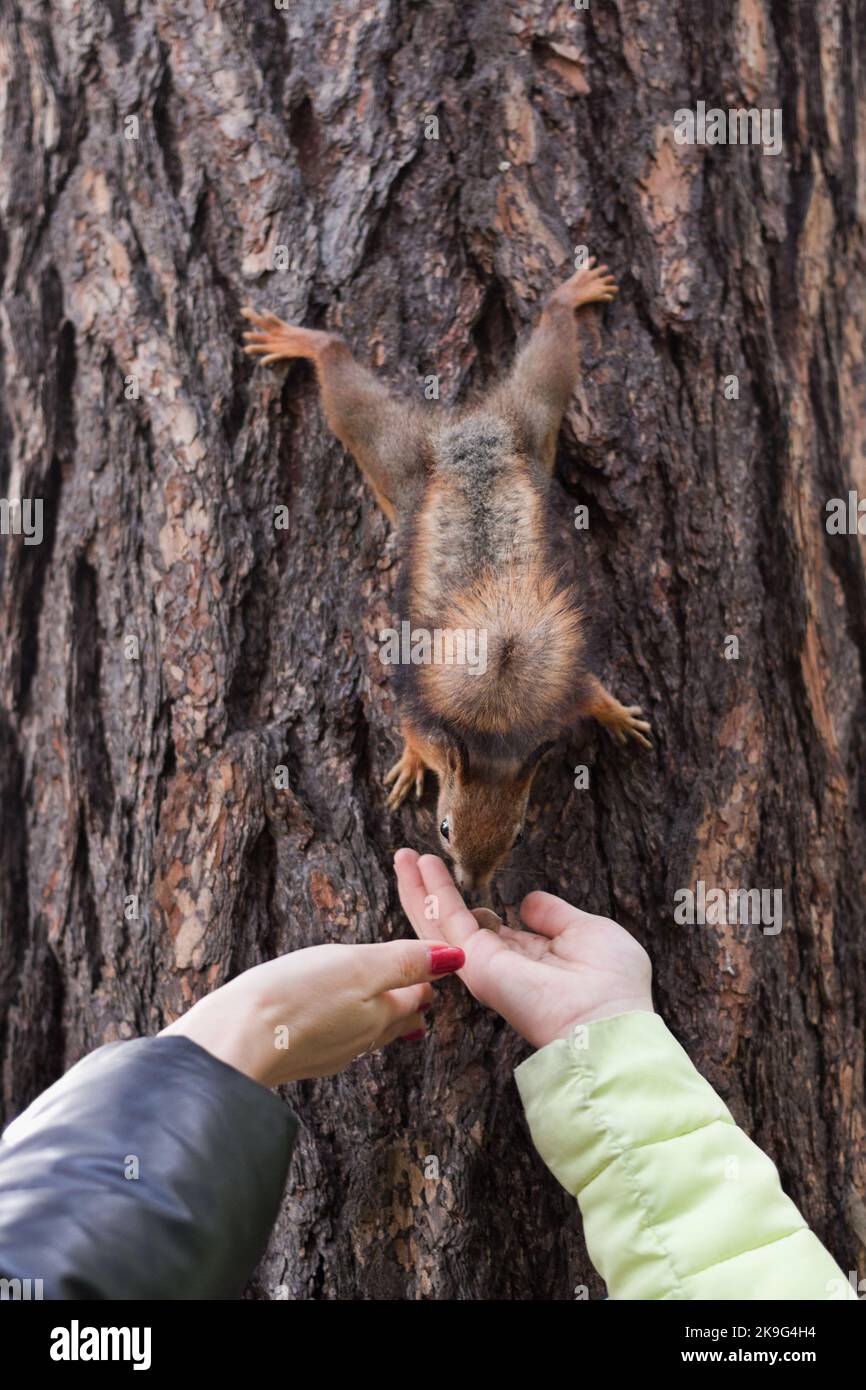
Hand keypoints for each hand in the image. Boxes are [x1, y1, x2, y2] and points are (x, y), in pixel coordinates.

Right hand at [160, 939, 463, 1086]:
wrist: (232, 1044)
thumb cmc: (294, 998)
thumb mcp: (357, 966)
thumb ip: (405, 962)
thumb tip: (456, 957)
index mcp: (381, 1014)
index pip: (417, 994)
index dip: (428, 975)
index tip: (437, 962)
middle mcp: (361, 1039)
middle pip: (396, 1018)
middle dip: (410, 1000)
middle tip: (421, 987)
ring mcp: (330, 1053)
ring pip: (367, 1032)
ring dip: (380, 1016)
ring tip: (387, 1005)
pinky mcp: (299, 1057)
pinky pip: (335, 1039)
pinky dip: (344, 1026)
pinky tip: (332, 1021)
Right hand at [394, 850, 652, 1048]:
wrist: (609, 1022)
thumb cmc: (613, 985)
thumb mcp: (587, 931)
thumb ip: (554, 915)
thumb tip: (526, 902)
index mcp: (528, 959)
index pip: (488, 927)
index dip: (470, 902)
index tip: (453, 876)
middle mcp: (502, 964)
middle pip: (455, 923)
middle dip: (431, 891)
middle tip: (409, 859)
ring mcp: (485, 967)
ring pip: (440, 923)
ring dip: (419, 888)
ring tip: (403, 856)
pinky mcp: (476, 964)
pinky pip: (447, 922)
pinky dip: (430, 893)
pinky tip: (420, 867)